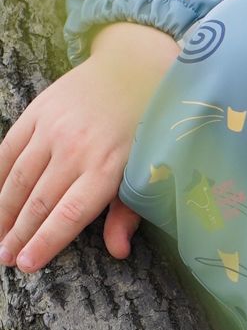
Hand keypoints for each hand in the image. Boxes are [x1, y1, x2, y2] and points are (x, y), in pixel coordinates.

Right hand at [0, 23, 178, 273]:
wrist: (134, 65)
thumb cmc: (146, 124)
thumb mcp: (149, 167)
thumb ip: (129, 210)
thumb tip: (118, 251)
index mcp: (107, 166)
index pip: (68, 214)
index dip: (45, 242)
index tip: (26, 264)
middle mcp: (76, 148)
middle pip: (39, 201)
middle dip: (18, 234)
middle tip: (4, 258)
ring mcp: (53, 128)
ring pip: (18, 179)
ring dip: (2, 211)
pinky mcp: (37, 111)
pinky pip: (8, 150)